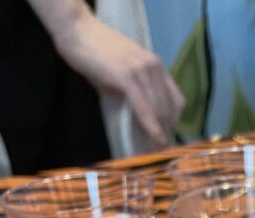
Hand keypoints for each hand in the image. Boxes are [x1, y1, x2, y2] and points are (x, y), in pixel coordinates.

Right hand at [54, 12, 183, 147]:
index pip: (176, 99)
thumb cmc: (95, 54)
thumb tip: (139, 116)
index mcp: (156, 65)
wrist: (77, 31)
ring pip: (159, 109)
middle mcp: (154, 66)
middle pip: (169, 107)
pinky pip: (144, 107)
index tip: (168, 135)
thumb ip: (136, 91)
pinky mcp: (127, 77)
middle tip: (161, 149)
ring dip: (159, 132)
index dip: (174, 121)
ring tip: (156, 149)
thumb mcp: (123, 73)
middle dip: (167, 131)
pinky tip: (153, 139)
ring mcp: (142, 71)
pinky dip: (150, 126)